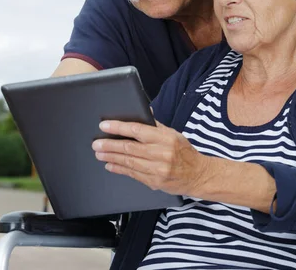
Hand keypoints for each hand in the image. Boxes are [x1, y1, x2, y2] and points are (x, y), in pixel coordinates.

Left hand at [91, 119, 207, 195]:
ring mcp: (158, 170)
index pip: (138, 130)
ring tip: (99, 154)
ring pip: (129, 162)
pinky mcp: (154, 182)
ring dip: (111, 157)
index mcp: (166, 138)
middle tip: (96, 143)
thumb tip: (142, 112)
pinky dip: (119, 169)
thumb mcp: (174, 134)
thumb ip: (156, 126)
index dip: (119, 128)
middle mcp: (162, 154)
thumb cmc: (185, 152)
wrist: (198, 175)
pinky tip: (110, 165)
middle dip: (110, 145)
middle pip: (130, 148)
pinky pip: (133, 174)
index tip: (105, 126)